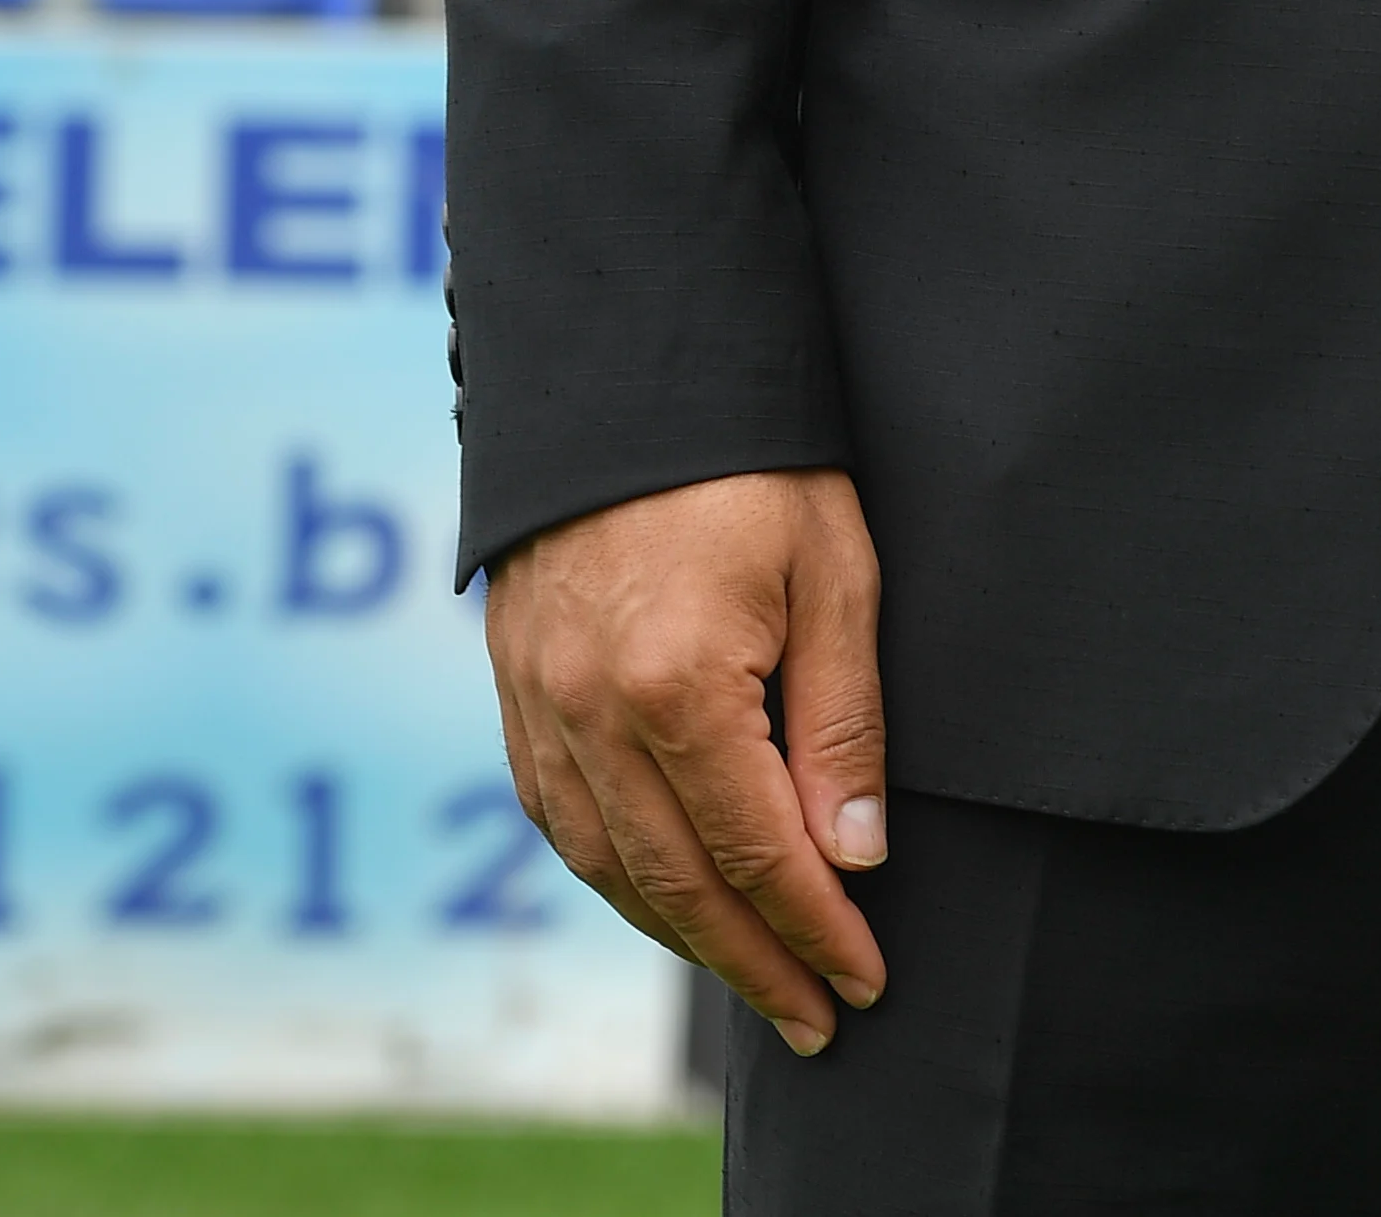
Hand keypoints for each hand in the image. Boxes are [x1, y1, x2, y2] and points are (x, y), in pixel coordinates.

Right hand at [486, 470, 889, 1056]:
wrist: (625, 363)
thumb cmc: (751, 456)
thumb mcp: (832, 568)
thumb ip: (842, 719)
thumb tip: (855, 855)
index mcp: (677, 685)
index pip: (755, 851)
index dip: (813, 928)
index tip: (863, 979)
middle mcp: (592, 713)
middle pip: (679, 882)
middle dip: (754, 960)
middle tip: (816, 1017)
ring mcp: (540, 703)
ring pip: (609, 866)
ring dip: (682, 936)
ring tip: (752, 977)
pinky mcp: (516, 685)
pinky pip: (559, 818)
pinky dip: (616, 876)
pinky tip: (661, 898)